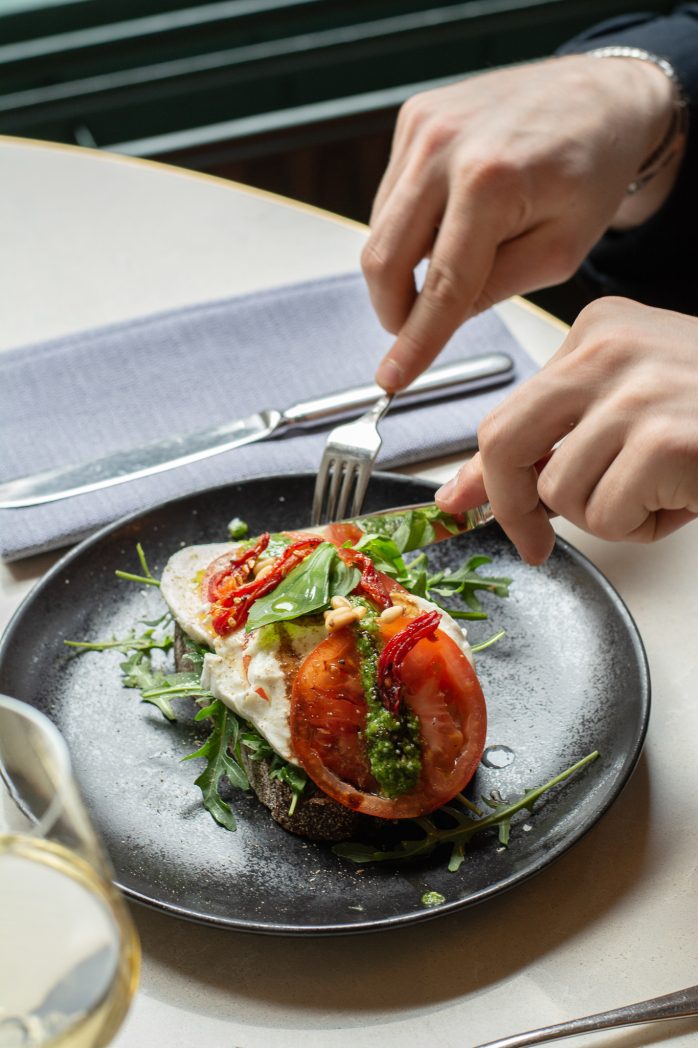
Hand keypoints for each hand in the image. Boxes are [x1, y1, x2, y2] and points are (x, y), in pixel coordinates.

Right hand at [363, 55, 676, 390]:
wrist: (600, 95)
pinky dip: (411, 226)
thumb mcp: (560, 251)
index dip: (414, 341)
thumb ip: (494, 289)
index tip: (392, 378)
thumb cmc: (590, 169)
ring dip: (405, 265)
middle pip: (384, 259)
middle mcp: (444, 147)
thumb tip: (439, 317)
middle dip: (395, 310)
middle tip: (416, 330)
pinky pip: (391, 198)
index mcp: (491, 182)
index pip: (440, 286)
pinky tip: (452, 218)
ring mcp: (423, 127)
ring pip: (381, 231)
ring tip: (459, 254)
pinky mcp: (414, 119)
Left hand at [435, 298, 697, 562]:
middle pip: (504, 442)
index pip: (507, 411)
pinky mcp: (664, 440)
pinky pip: (607, 516)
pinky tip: (682, 496)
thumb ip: (548, 440)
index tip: (469, 503)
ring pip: (560, 493)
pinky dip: (642, 526)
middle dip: (511, 507)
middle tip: (536, 544)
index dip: (488, 473)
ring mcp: (638, 391)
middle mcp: (609, 350)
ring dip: (607, 515)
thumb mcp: (627, 411)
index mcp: (598, 332)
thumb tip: (463, 488)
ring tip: (659, 489)